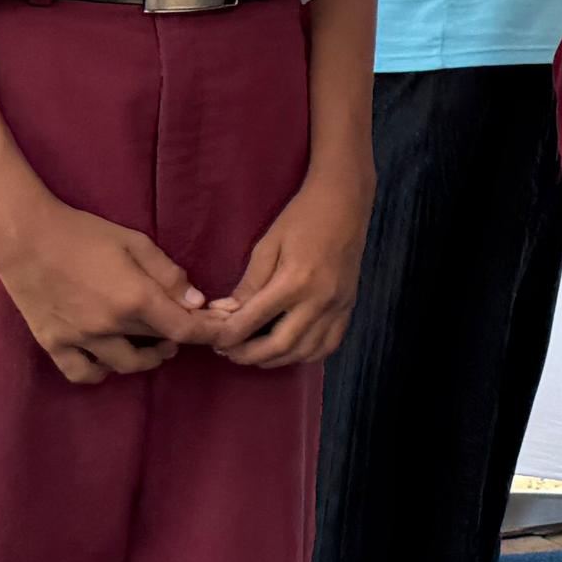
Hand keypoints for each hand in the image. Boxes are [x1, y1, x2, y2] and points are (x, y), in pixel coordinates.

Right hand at [0, 193, 208, 384]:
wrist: (24, 236)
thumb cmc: (83, 232)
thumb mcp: (134, 242)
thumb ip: (168, 273)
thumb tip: (197, 301)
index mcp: (135, 298)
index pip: (185, 330)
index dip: (208, 334)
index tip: (220, 331)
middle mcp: (109, 326)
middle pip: (158, 344)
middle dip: (178, 338)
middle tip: (182, 325)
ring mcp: (79, 338)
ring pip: (124, 366)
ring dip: (145, 359)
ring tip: (152, 344)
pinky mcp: (53, 343)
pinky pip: (82, 373)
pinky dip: (100, 371)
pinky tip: (108, 356)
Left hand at [200, 164, 373, 368]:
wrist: (345, 201)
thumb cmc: (301, 217)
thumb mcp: (267, 245)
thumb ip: (248, 284)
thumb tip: (225, 313)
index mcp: (294, 281)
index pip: (252, 322)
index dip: (227, 337)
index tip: (213, 340)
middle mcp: (319, 300)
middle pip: (279, 346)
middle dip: (247, 355)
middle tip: (228, 352)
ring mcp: (337, 306)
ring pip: (304, 352)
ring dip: (275, 360)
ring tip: (254, 353)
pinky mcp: (348, 307)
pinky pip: (328, 345)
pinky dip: (306, 355)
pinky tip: (289, 350)